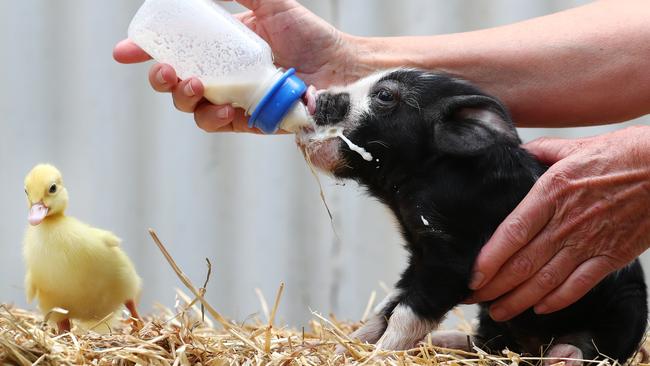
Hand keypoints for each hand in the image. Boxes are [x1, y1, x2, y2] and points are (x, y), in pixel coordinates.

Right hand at [113, 0, 357, 132]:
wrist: (340, 68)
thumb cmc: (309, 35)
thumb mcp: (269, 2)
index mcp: (221, 47)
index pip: (175, 50)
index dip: (145, 52)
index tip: (123, 51)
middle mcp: (224, 75)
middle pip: (175, 83)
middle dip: (160, 80)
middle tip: (165, 71)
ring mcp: (235, 99)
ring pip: (193, 108)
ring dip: (184, 99)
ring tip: (194, 86)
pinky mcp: (250, 122)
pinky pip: (221, 125)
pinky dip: (216, 117)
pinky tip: (226, 107)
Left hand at [467, 126, 649, 320]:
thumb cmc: (623, 153)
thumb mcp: (575, 146)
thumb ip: (542, 151)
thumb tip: (519, 151)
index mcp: (551, 193)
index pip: (511, 233)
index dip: (489, 259)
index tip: (471, 276)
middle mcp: (566, 223)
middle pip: (522, 263)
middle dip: (493, 286)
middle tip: (472, 299)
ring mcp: (590, 243)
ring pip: (545, 280)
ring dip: (518, 300)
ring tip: (498, 312)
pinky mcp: (612, 256)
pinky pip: (579, 285)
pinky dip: (558, 300)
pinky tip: (539, 308)